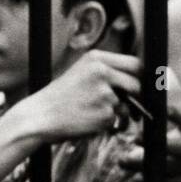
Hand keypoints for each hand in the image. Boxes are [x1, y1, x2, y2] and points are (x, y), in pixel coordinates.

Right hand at [20, 50, 142, 142]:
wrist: (39, 116)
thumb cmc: (60, 97)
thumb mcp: (81, 73)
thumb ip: (107, 72)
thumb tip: (140, 81)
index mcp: (96, 58)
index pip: (135, 63)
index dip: (140, 77)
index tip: (138, 87)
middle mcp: (102, 72)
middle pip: (137, 84)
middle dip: (136, 97)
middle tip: (129, 106)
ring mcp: (104, 93)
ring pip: (127, 104)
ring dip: (118, 112)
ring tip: (92, 112)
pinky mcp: (105, 113)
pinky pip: (116, 119)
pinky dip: (107, 123)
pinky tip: (88, 120)